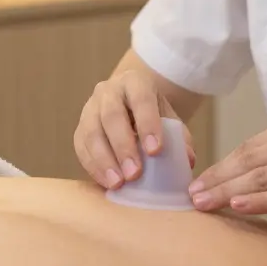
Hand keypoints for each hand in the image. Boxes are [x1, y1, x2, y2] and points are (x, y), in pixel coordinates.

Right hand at [74, 69, 195, 189]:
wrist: (127, 102)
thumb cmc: (152, 113)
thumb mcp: (168, 116)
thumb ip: (179, 137)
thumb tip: (187, 161)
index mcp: (135, 82)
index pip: (141, 99)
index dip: (148, 124)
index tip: (156, 150)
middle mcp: (108, 91)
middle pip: (112, 116)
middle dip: (123, 147)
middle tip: (135, 174)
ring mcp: (90, 108)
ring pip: (91, 132)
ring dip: (104, 160)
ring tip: (118, 183)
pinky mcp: (79, 127)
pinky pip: (81, 147)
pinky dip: (93, 167)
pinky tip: (106, 183)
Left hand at [188, 115, 266, 224]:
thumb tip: (237, 176)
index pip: (250, 145)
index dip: (221, 163)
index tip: (198, 180)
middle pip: (250, 159)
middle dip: (218, 178)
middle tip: (193, 195)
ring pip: (263, 177)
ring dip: (229, 191)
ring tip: (205, 203)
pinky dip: (258, 200)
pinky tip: (237, 206)